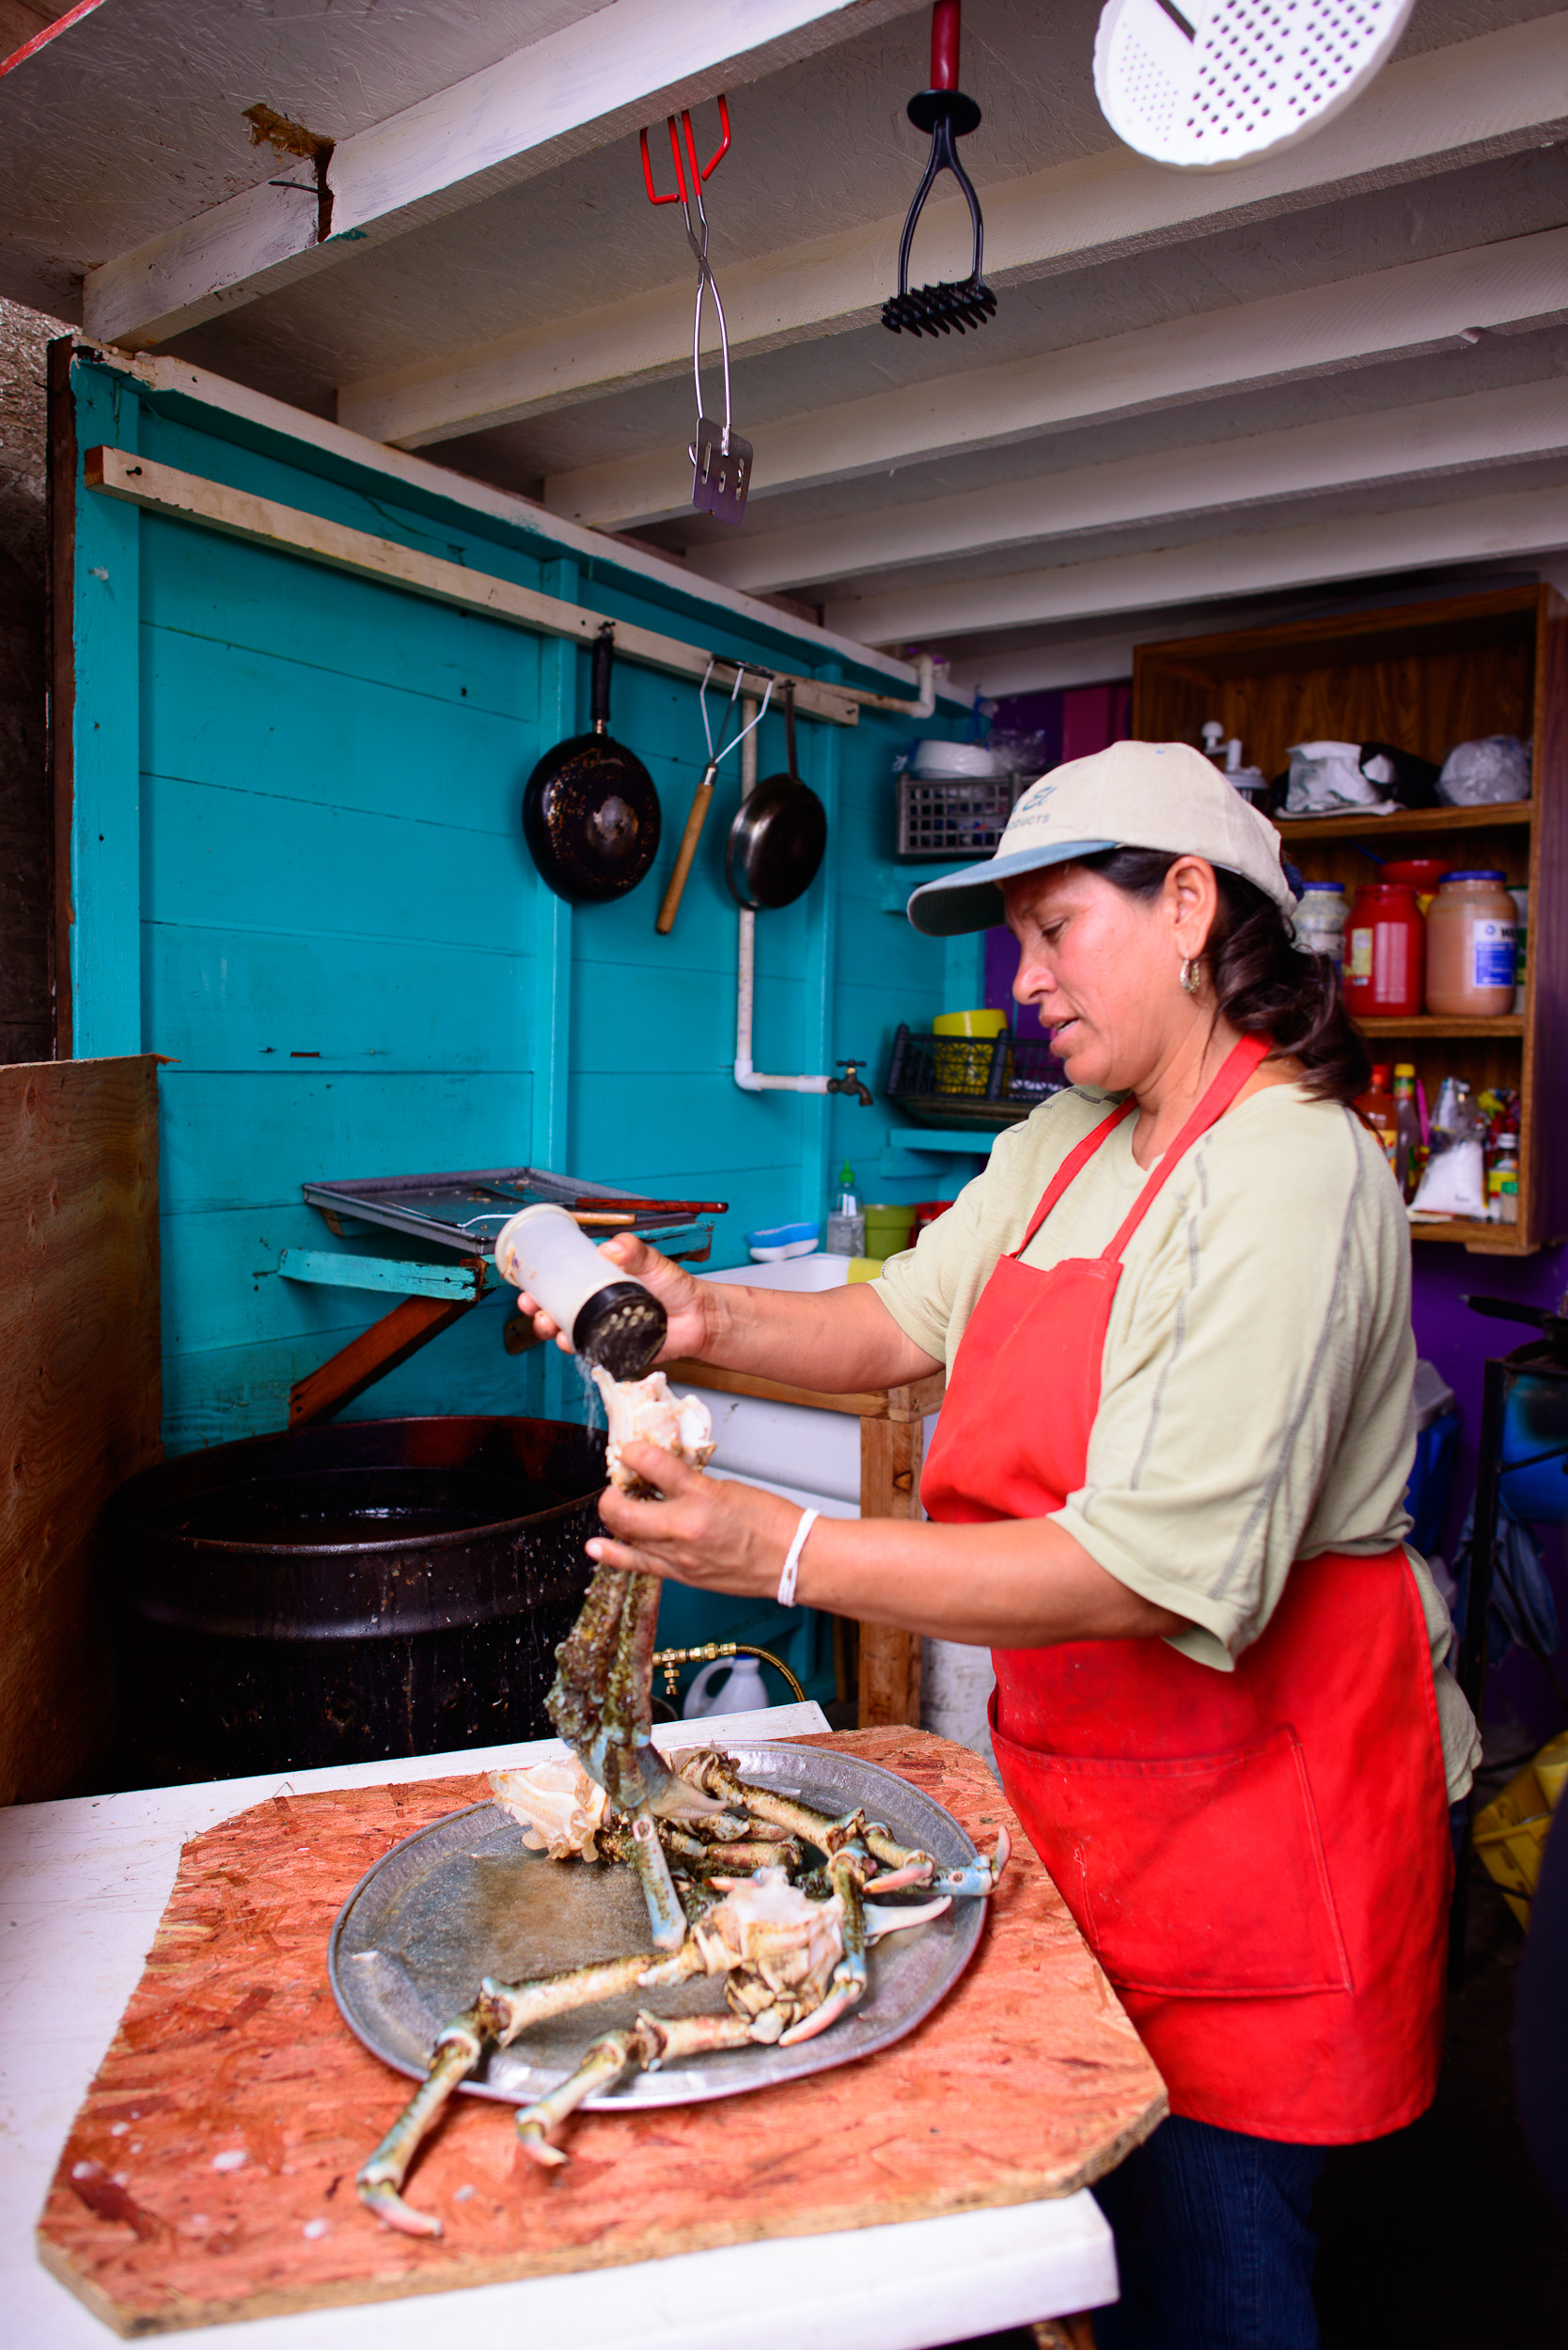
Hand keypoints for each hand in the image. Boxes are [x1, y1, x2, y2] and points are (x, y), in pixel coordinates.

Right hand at [512, 1231, 713, 1359]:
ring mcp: (604, 1330)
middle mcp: (597, 1308)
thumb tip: (612, 1247)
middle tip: (534, 1308)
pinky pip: (590, 1353)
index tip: (527, 1287)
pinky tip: (571, 1345)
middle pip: (556, 1311)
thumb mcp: (654, 1262)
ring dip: (552, 1331)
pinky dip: (577, 1350)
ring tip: (550, 1327)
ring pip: (568, 1333)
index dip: (540, 1287)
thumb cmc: (676, 1287)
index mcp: (599, 1283)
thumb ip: (636, 1252)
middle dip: (538, 1312)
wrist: (699, 1317)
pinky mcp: (615, 1350)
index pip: (561, 1284)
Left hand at [588, 1445, 800, 1595]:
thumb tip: (664, 1476)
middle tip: (616, 1484)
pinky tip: (597, 1547)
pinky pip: (638, 1564)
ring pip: (626, 1536)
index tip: (629, 1451)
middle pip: (623, 1510)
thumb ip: (691, 1484)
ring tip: (616, 1508)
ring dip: (614, 1518)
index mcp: (702, 1496)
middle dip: (611, 1494)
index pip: (652, 1465)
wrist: (793, 1560)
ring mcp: (680, 1556)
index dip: (633, 1453)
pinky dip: (613, 1554)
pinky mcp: (681, 1575)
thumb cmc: (771, 1522)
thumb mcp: (727, 1487)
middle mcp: (684, 1528)